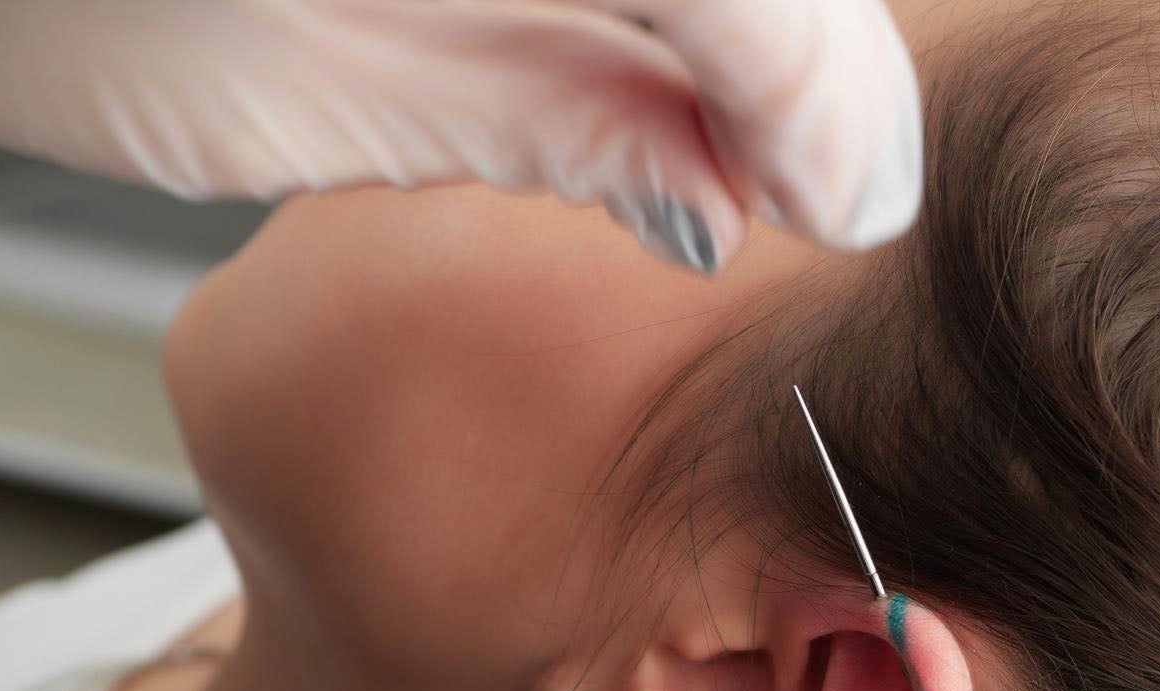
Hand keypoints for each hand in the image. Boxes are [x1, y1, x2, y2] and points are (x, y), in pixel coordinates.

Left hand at [0, 0, 922, 271]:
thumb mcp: (311, 96)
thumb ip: (550, 107)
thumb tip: (734, 178)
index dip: (810, 74)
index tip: (848, 201)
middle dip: (800, 41)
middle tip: (824, 181)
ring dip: (744, 20)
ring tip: (751, 139)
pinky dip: (657, 8)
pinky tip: (660, 68)